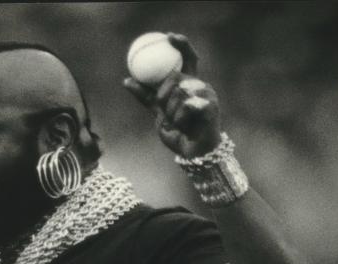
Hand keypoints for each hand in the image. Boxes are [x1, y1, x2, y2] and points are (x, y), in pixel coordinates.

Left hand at [123, 33, 221, 158]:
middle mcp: (201, 85)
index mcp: (189, 83)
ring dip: (171, 111)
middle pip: (177, 76)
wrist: (191, 151)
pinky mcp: (211, 106)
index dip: (181, 45)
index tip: (169, 37)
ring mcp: (208, 95)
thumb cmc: (177, 131)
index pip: (188, 58)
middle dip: (163, 93)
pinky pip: (186, 106)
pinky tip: (185, 126)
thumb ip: (145, 96)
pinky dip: (179, 118)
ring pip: (179, 92)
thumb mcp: (157, 111)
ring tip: (177, 122)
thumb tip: (126, 80)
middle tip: (161, 105)